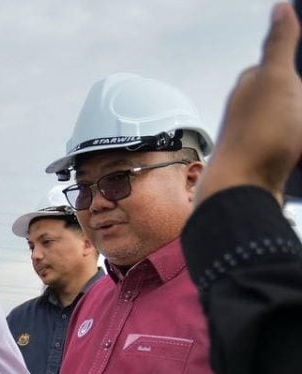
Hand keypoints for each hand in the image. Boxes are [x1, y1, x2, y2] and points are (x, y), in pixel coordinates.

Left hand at [199, 3, 301, 203]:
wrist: (241, 191)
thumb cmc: (260, 133)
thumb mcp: (277, 80)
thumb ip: (279, 44)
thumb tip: (280, 7)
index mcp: (250, 86)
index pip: (282, 66)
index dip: (300, 69)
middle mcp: (247, 110)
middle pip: (292, 97)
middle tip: (300, 118)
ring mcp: (256, 138)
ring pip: (293, 125)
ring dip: (301, 126)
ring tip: (300, 135)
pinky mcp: (264, 164)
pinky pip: (292, 151)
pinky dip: (301, 150)